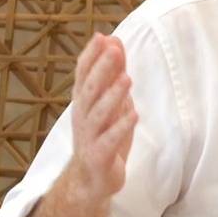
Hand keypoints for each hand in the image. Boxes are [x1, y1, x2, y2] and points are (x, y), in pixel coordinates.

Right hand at [69, 32, 138, 199]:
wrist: (91, 179)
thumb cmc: (102, 134)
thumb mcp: (110, 101)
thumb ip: (113, 73)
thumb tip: (115, 41)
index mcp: (84, 101)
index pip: (83, 74)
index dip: (91, 56)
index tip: (102, 37)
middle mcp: (83, 116)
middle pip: (90, 90)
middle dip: (101, 69)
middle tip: (114, 50)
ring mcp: (89, 136)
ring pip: (98, 113)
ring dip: (112, 95)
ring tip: (126, 78)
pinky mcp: (99, 156)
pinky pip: (109, 140)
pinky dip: (121, 127)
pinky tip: (134, 114)